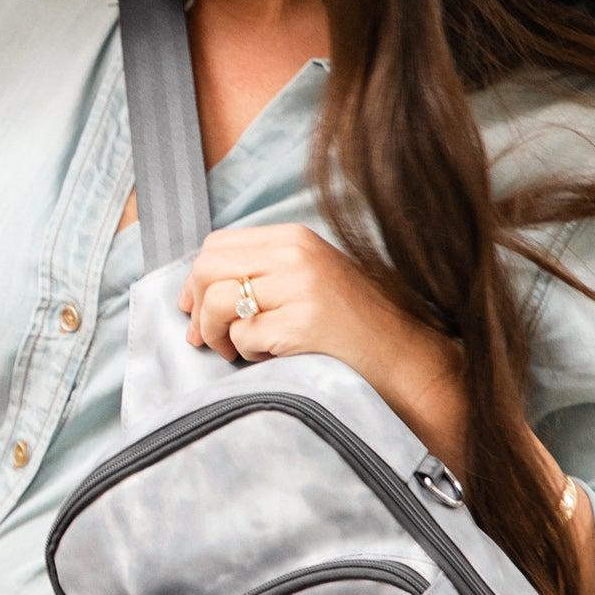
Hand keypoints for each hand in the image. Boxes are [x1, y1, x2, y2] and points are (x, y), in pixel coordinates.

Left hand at [177, 221, 455, 386]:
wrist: (401, 354)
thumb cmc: (351, 323)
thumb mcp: (308, 276)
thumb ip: (263, 271)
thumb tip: (198, 289)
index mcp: (294, 238)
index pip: (217, 244)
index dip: (195, 278)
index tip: (193, 306)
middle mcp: (296, 255)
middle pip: (208, 268)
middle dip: (198, 307)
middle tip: (206, 337)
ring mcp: (301, 288)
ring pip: (218, 302)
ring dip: (215, 335)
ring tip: (234, 352)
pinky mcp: (303, 324)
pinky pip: (244, 337)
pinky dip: (246, 354)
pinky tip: (268, 357)